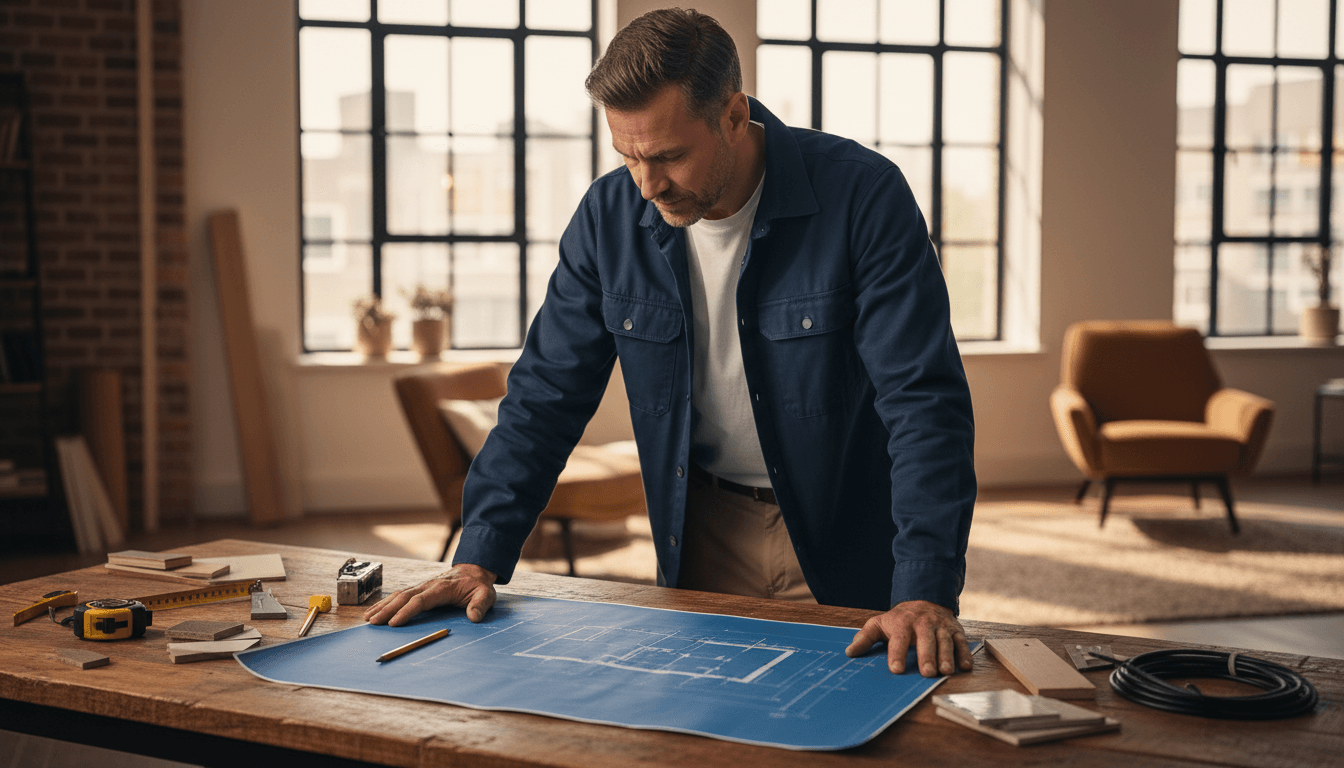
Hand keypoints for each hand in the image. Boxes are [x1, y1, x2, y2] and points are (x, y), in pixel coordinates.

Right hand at [362, 563, 497, 626]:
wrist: (474, 570)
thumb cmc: (478, 585)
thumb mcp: (486, 594)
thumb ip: (480, 605)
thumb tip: (474, 617)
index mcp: (442, 588)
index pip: (421, 600)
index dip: (407, 611)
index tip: (394, 623)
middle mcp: (428, 585)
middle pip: (404, 597)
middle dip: (387, 610)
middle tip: (373, 623)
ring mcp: (421, 586)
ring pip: (398, 595)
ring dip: (382, 606)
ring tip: (368, 619)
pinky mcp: (418, 589)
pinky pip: (399, 595)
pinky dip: (385, 603)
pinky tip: (374, 611)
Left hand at [844, 599, 972, 676]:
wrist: (925, 599)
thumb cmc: (900, 619)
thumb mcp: (879, 623)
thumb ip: (865, 638)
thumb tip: (849, 653)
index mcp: (902, 623)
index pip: (899, 639)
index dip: (897, 654)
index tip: (896, 669)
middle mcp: (923, 624)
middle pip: (925, 640)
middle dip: (926, 656)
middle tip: (927, 673)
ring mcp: (941, 626)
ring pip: (945, 641)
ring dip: (946, 656)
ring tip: (944, 671)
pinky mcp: (955, 630)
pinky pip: (962, 642)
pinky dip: (965, 653)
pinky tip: (965, 666)